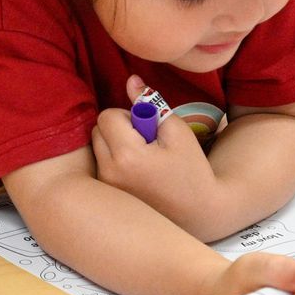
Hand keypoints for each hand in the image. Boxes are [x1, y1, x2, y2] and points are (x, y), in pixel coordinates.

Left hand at [91, 75, 219, 226]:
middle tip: (145, 142)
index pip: (108, 116)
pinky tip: (135, 174)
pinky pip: (99, 165)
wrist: (197, 214)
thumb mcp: (177, 132)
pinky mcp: (106, 197)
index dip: (128, 116)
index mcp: (127, 156)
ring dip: (113, 145)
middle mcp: (109, 174)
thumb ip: (151, 103)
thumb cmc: (191, 170)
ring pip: (96, 147)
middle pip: (97, 130)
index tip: (148, 129)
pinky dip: (113, 162)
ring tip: (141, 159)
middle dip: (118, 129)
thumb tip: (130, 80)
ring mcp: (105, 188)